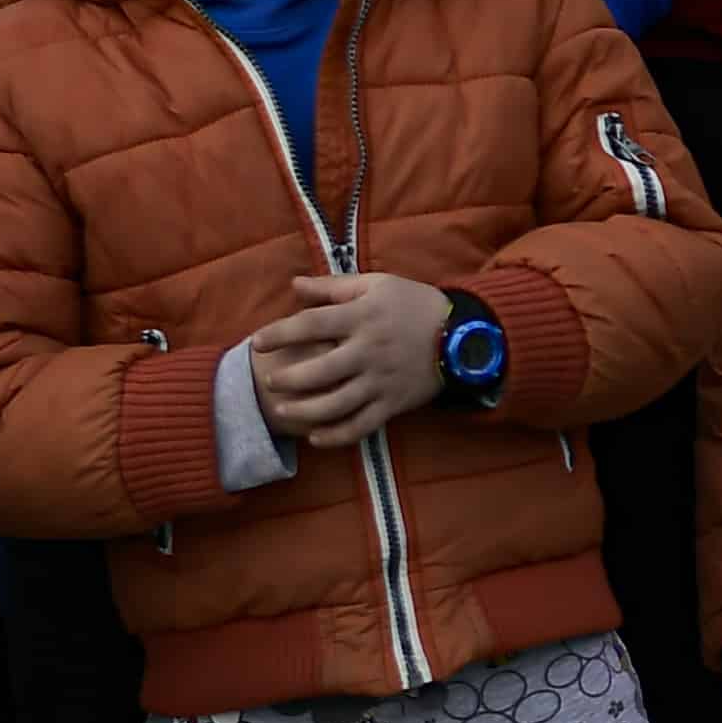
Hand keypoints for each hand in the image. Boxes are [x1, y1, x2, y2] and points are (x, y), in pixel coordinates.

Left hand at [246, 273, 449, 447]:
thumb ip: (333, 287)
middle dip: (288, 379)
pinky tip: (316, 438)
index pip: (311, 324)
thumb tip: (295, 285)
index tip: (258, 342)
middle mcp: (369, 351)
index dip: (280, 333)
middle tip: (270, 383)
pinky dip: (336, 436)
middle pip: (319, 370)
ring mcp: (381, 381)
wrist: (463, 336)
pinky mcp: (393, 404)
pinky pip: (361, 426)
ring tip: (283, 412)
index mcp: (362, 317)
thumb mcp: (377, 284)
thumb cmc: (414, 305)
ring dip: (305, 411)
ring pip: (336, 404)